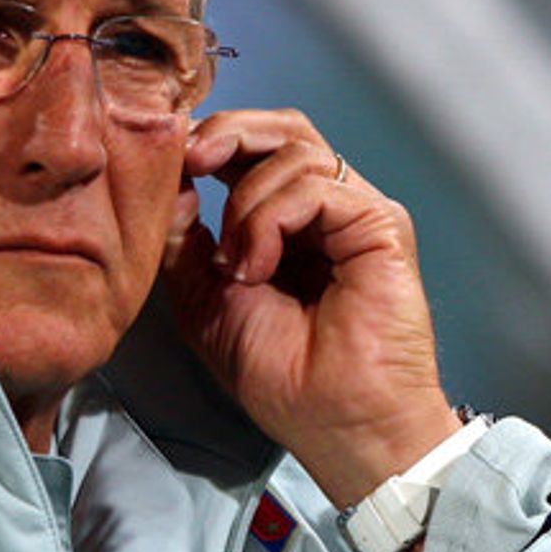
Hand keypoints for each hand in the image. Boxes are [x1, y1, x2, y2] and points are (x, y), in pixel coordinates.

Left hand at [162, 109, 461, 507]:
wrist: (335, 424)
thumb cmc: (283, 377)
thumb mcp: (203, 300)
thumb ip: (185, 240)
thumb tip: (173, 184)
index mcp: (285, 222)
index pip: (253, 148)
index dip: (209, 141)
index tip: (171, 163)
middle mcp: (325, 209)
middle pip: (282, 127)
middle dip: (227, 132)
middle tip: (191, 161)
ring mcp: (355, 213)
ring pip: (296, 149)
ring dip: (246, 202)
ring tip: (238, 265)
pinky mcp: (380, 225)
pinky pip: (317, 184)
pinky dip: (273, 218)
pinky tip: (259, 267)